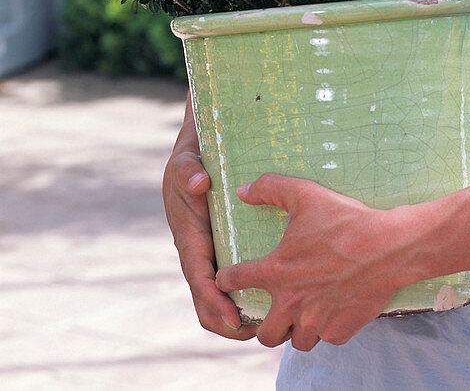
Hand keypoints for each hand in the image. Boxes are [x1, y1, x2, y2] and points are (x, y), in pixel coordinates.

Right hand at [162, 98, 256, 340]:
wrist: (197, 148)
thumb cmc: (192, 156)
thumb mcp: (187, 160)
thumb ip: (190, 171)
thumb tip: (201, 183)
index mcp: (189, 237)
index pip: (200, 279)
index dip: (215, 303)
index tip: (234, 319)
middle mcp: (199, 250)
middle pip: (207, 299)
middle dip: (227, 321)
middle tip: (256, 334)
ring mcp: (211, 250)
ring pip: (219, 294)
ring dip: (237, 314)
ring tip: (267, 326)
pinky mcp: (223, 245)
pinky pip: (232, 277)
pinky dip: (245, 294)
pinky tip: (270, 300)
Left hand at [214, 174, 411, 351]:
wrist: (388, 247)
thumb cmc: (346, 220)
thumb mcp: (306, 195)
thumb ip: (270, 189)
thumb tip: (242, 191)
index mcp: (277, 272)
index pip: (235, 281)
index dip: (227, 279)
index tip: (227, 280)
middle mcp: (291, 303)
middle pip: (264, 333)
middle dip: (265, 324)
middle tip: (275, 311)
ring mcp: (315, 322)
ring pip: (296, 341)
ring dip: (298, 329)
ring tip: (305, 314)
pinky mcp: (339, 331)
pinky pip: (326, 338)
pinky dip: (328, 328)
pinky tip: (335, 311)